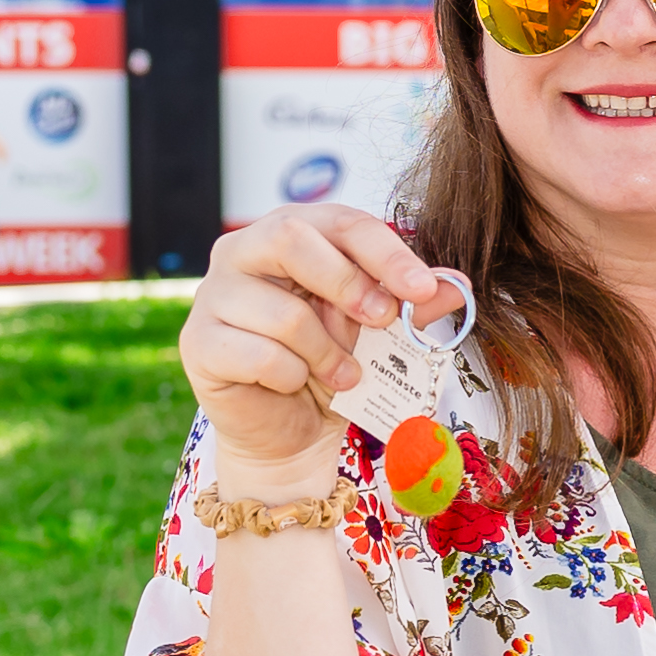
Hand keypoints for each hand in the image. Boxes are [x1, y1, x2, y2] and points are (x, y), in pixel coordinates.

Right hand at [184, 211, 454, 481]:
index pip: (340, 222)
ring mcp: (213, 296)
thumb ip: (411, 304)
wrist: (289, 434)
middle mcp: (241, 252)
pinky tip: (297, 385)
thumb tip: (456, 286)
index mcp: (289, 233)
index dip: (386, 253)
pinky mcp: (199, 344)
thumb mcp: (378, 332)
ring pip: (283, 312)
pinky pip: (259, 356)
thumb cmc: (329, 367)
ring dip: (328, 352)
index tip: (423, 289)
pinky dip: (293, 377)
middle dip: (349, 283)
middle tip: (382, 321)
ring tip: (342, 374)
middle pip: (292, 238)